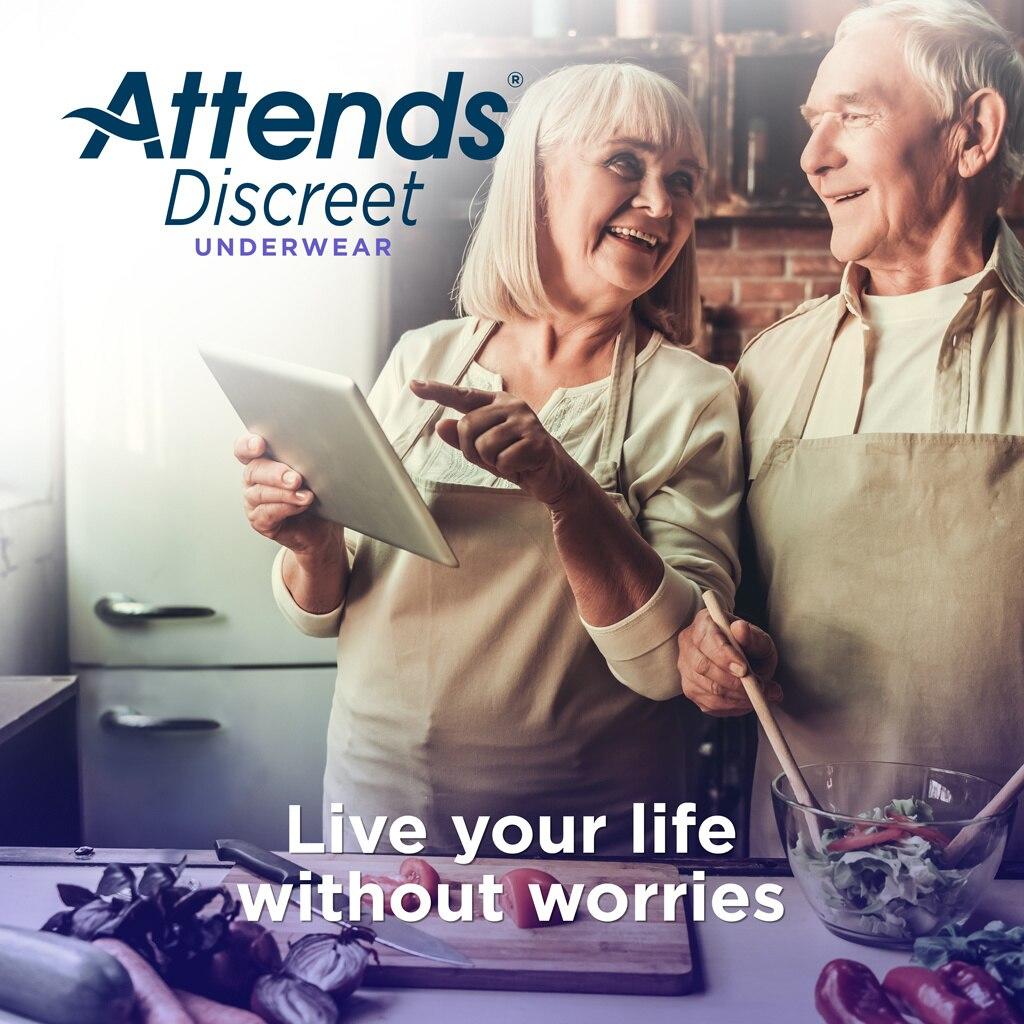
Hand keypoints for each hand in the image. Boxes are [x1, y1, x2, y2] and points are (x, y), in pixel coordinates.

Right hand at [234, 433, 339, 557]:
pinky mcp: (259, 521)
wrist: (324, 527)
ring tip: (306, 496)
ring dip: (285, 494)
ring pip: (259, 493)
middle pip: (254, 470)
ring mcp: (253, 501)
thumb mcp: (315, 473)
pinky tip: (300, 506)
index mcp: (264, 460)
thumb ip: (306, 460)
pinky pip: (266, 513)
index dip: (248, 444)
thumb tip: (312, 451)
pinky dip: (285, 508)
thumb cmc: (319, 495)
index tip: (259, 445)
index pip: (245, 448)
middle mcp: (255, 479)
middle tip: (296, 479)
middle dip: (276, 474)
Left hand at [409, 380, 582, 505]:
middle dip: (471, 451)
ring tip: (508, 460)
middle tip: (493, 458)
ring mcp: (526, 421)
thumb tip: (440, 425)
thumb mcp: (485, 450)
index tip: (413, 385)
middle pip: (466, 427)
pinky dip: (507, 469)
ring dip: (491, 461)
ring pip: (482, 445)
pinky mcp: (536, 441)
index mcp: (497, 403)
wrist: (552, 476)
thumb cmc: (517, 459)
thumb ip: (463, 438)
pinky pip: (502, 460)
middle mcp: (512, 405)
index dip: (437, 391)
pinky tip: (521, 465)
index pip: (462, 396)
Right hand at [677, 608, 781, 716]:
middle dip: (731, 681)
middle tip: (756, 687)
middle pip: (701, 665)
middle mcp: (688, 642)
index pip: (706, 639)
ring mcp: (686, 666)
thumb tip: (741, 629)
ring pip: (706, 687)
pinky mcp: (690, 688)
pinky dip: (730, 706)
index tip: (744, 670)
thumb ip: (753, 637)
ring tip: (757, 695)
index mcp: (704, 622)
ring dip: (734, 696)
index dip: (724, 656)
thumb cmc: (752, 648)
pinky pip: (708, 703)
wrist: (746, 662)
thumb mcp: (760, 640)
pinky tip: (744, 700)